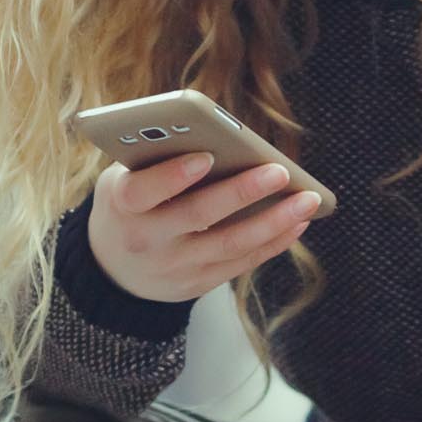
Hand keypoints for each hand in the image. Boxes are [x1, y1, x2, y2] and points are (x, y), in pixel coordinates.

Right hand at [87, 152, 323, 303]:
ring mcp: (173, 266)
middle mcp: (146, 240)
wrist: (114, 269)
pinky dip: (273, 242)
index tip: (206, 156)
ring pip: (229, 244)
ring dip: (273, 221)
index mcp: (122, 205)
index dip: (173, 176)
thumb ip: (157, 159)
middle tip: (280, 171)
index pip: (143, 191)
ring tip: (307, 199)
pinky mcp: (196, 284)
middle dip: (242, 192)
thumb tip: (218, 137)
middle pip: (198, 215)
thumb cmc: (129, 204)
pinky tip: (298, 221)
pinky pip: (241, 263)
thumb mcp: (124, 178)